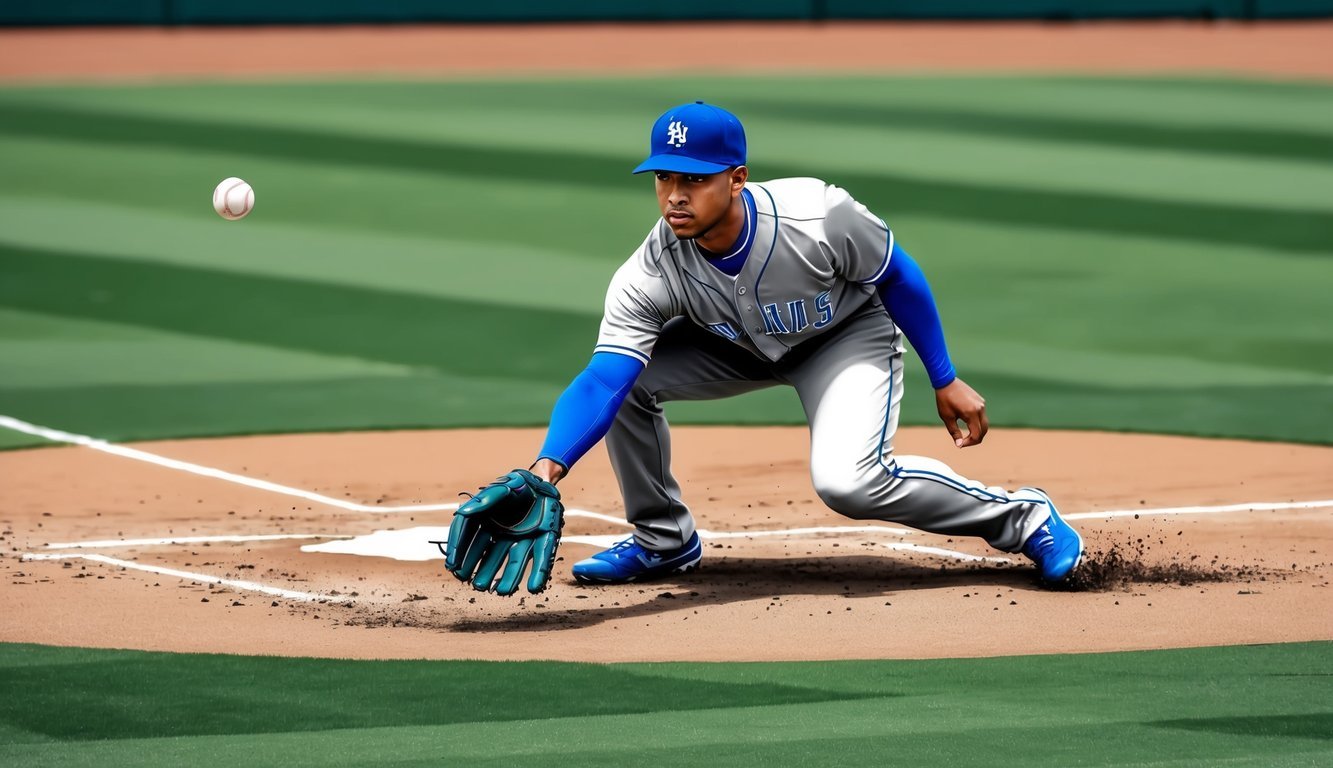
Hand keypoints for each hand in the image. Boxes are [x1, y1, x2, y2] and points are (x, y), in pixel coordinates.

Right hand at [444, 469, 563, 594]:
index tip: (453, 566)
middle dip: (483, 571)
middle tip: (477, 586)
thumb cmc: (516, 486)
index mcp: (487, 522)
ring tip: (502, 592)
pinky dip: (539, 574)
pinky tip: (534, 588)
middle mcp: (503, 535)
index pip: (469, 538)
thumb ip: (484, 500)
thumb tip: (463, 512)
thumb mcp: (500, 489)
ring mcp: (523, 539)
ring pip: (515, 561)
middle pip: (490, 556)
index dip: (459, 551)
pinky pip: (541, 558)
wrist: (542, 481)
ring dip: (509, 578)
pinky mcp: (543, 539)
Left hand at [935, 377, 987, 447]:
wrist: (946, 382)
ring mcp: (982, 404)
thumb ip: (954, 432)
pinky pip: (982, 416)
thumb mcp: (947, 417)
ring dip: (977, 431)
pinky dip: (978, 423)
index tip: (960, 444)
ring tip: (966, 435)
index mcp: (971, 413)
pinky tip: (968, 424)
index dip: (969, 443)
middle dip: (975, 439)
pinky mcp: (981, 401)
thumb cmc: (944, 399)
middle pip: (983, 431)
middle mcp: (980, 408)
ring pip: (984, 424)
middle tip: (963, 442)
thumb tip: (959, 444)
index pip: (976, 435)